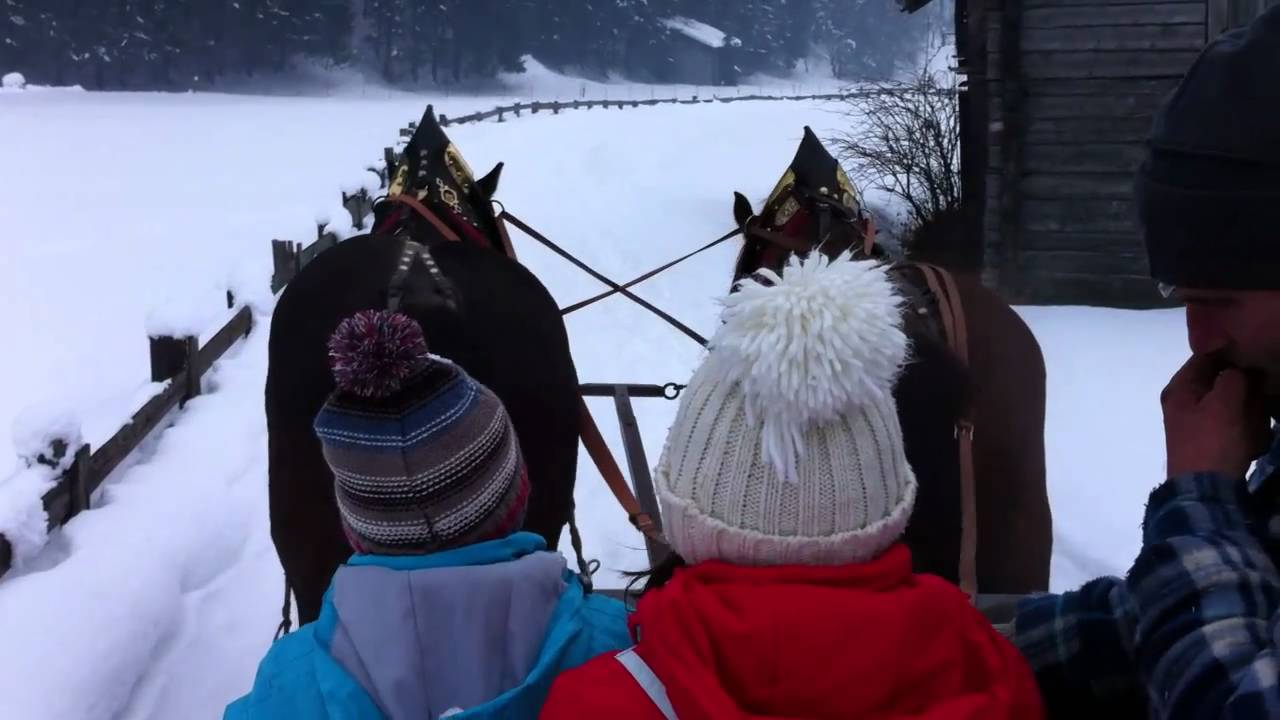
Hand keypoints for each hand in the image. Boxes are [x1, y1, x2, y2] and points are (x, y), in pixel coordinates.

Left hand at [1161, 353, 1271, 479]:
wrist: (1206, 492)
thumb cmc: (1212, 442)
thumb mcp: (1224, 403)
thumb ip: (1232, 377)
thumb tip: (1240, 367)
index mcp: (1180, 387)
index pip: (1207, 357)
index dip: (1234, 356)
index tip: (1257, 363)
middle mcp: (1185, 401)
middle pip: (1224, 383)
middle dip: (1247, 397)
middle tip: (1255, 409)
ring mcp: (1198, 422)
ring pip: (1236, 406)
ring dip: (1250, 417)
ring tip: (1251, 434)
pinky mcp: (1212, 440)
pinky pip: (1237, 428)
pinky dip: (1248, 434)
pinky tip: (1250, 446)